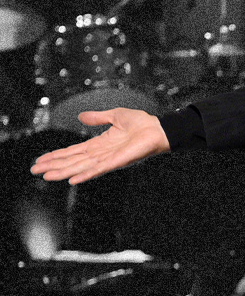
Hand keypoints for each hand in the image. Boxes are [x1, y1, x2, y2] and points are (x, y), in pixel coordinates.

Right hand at [29, 108, 170, 184]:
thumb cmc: (141, 123)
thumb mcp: (114, 116)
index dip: (56, 155)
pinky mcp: (118, 161)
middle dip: (53, 165)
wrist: (158, 128)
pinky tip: (72, 179)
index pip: (73, 151)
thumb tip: (81, 117)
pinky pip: (99, 169)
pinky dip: (85, 174)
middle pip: (72, 161)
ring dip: (63, 171)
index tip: (41, 160)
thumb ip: (97, 118)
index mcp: (99, 144)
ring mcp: (108, 159)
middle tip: (35, 171)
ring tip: (46, 176)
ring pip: (81, 167)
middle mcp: (101, 154)